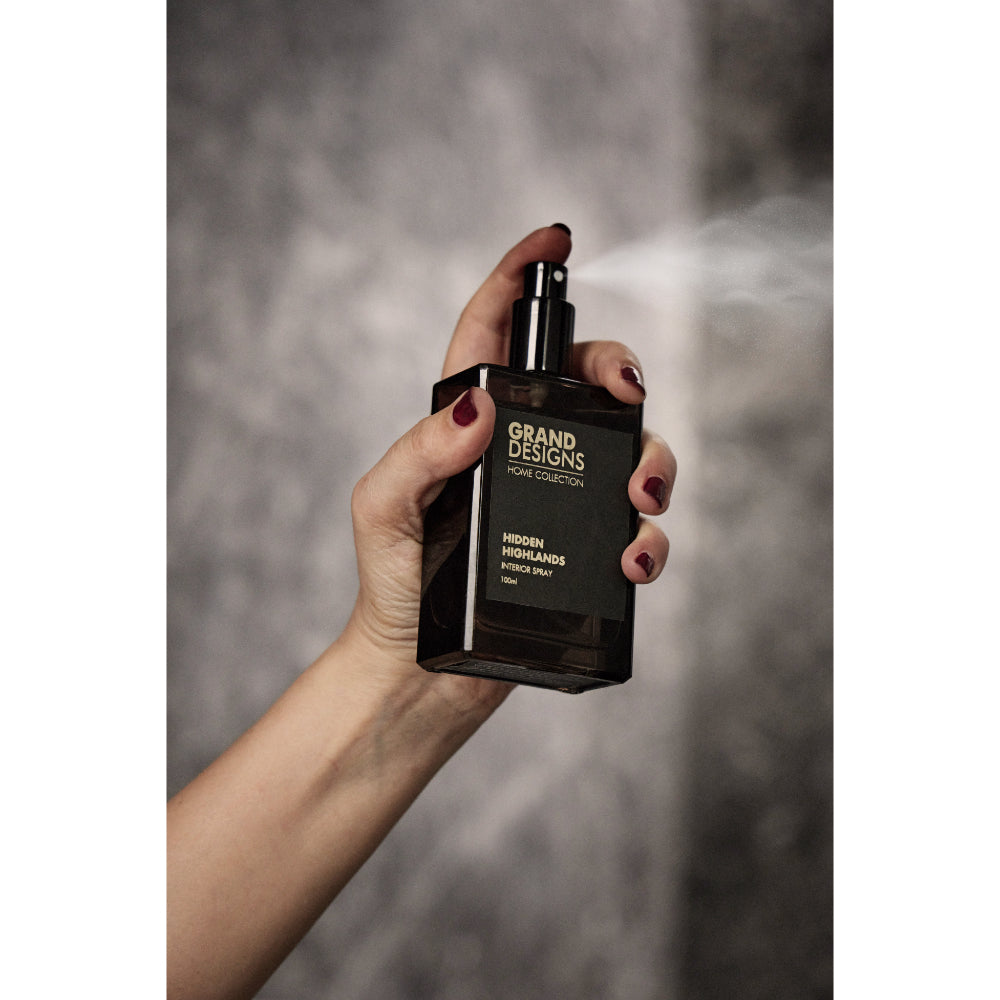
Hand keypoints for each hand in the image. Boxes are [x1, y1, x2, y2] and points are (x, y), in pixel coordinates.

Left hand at [342, 225, 675, 713]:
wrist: (422, 672)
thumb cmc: (392, 586)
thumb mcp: (383, 510)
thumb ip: (419, 453)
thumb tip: (482, 408)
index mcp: (463, 426)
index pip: (493, 332)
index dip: (521, 275)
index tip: (556, 239)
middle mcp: (517, 451)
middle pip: (583, 380)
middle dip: (619, 370)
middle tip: (627, 396)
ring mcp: (554, 497)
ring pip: (627, 447)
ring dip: (653, 458)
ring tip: (641, 496)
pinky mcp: (580, 547)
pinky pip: (635, 524)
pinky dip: (649, 535)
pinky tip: (634, 556)